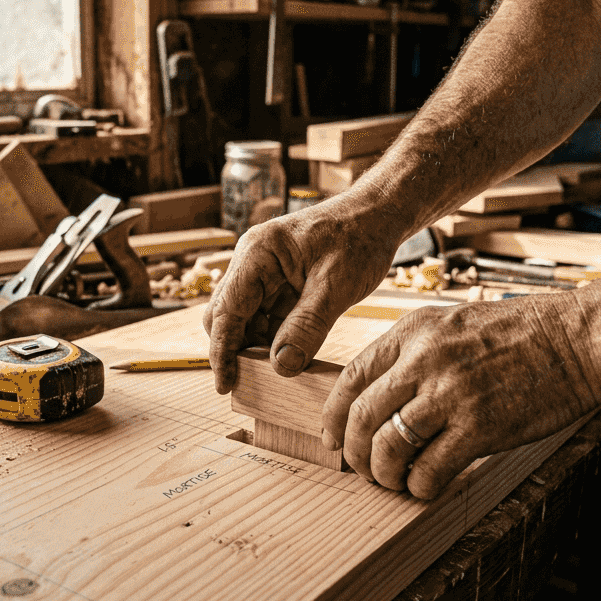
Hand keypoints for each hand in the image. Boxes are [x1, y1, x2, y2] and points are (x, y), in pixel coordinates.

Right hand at [204, 201, 403, 393]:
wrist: (378, 215)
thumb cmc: (359, 238)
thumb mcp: (336, 286)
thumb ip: (307, 327)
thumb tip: (281, 367)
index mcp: (257, 253)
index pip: (226, 310)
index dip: (222, 351)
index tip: (225, 385)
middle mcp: (252, 262)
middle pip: (227, 315)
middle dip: (236, 350)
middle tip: (251, 384)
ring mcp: (264, 272)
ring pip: (246, 319)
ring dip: (257, 346)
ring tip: (276, 373)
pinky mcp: (279, 283)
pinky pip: (266, 317)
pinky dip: (273, 338)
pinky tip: (289, 355)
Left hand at [321, 293, 600, 498]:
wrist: (580, 340)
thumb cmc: (524, 334)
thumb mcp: (455, 325)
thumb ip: (417, 353)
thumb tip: (385, 396)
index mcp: (413, 332)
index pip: (351, 378)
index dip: (333, 416)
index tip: (332, 439)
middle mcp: (424, 360)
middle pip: (360, 417)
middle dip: (354, 453)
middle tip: (364, 471)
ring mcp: (450, 394)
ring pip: (387, 447)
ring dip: (384, 475)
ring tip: (395, 483)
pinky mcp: (480, 427)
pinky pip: (429, 469)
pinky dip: (419, 487)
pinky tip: (426, 488)